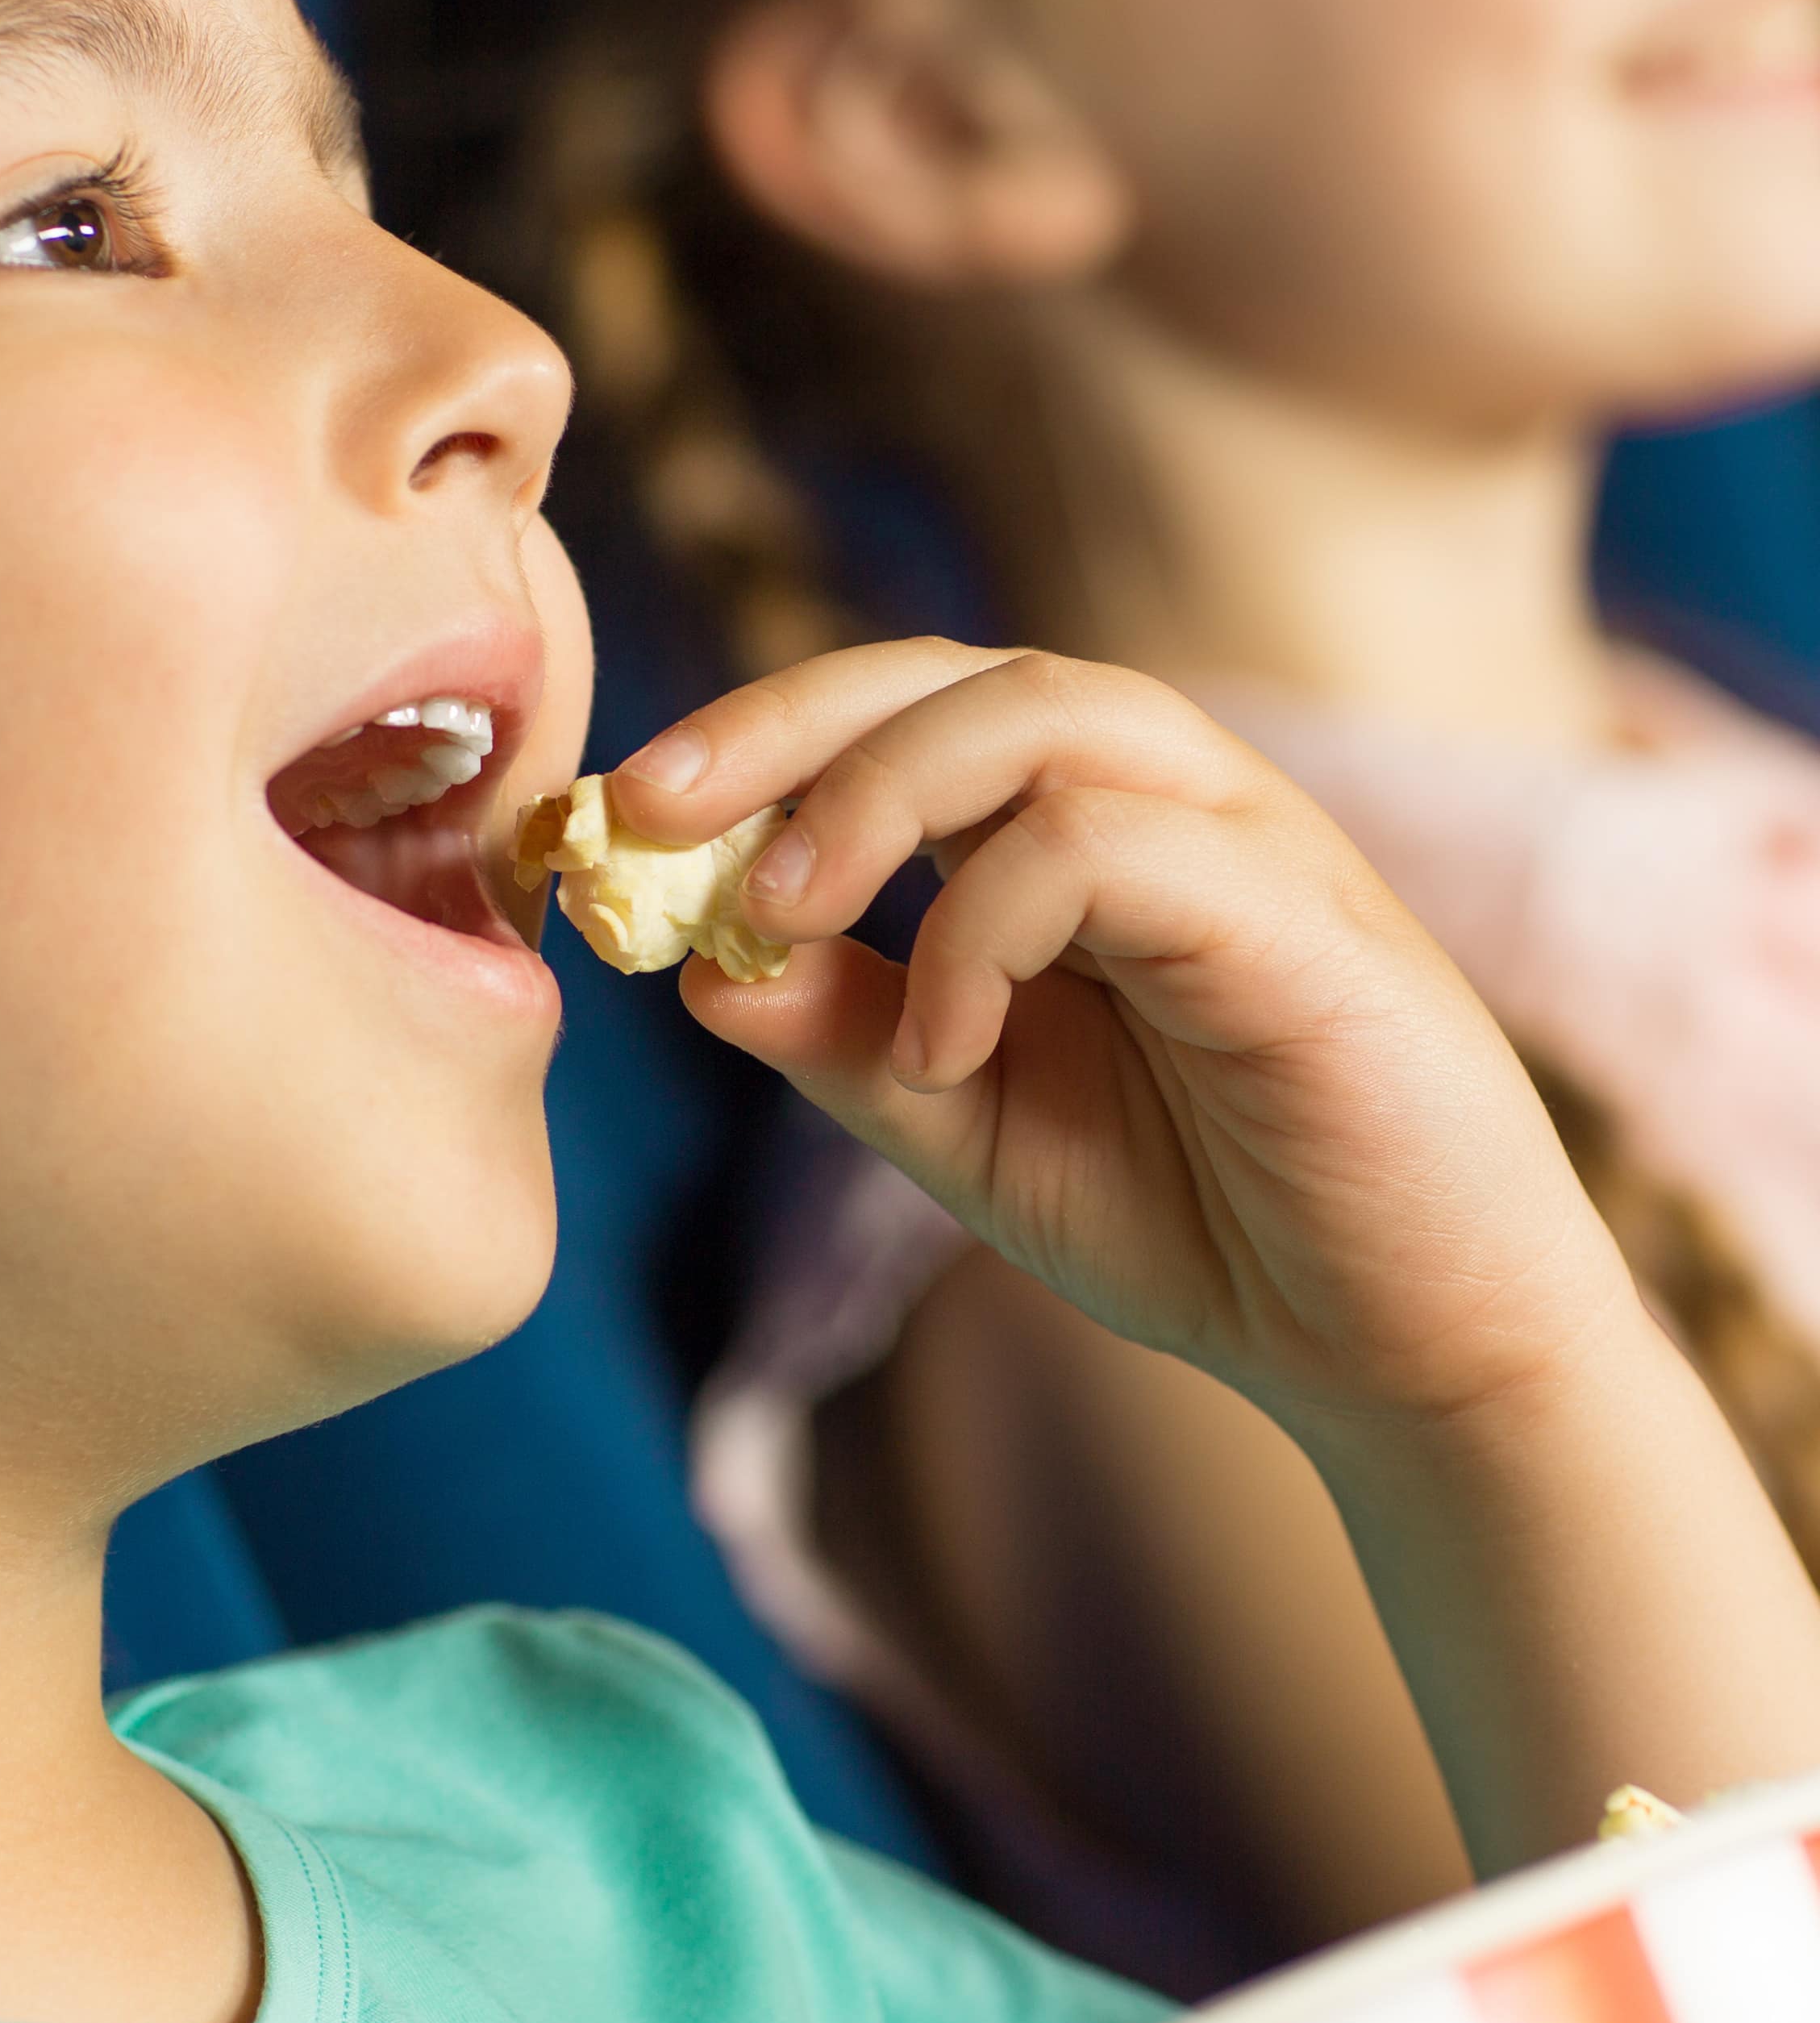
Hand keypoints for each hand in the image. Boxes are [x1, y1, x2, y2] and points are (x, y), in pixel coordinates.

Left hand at [615, 641, 1819, 1866]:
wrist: (1405, 1354)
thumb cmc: (1202, 1221)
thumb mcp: (967, 1130)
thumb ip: (839, 1038)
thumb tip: (684, 967)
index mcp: (1081, 830)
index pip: (903, 706)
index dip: (753, 733)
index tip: (617, 812)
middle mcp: (1170, 802)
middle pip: (960, 668)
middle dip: (784, 721)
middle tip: (648, 807)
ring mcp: (1251, 847)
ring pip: (1049, 711)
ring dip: (879, 793)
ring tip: (778, 910)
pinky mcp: (1310, 926)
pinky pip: (1120, 846)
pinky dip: (991, 922)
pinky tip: (941, 1045)